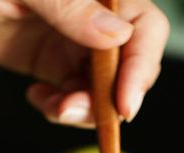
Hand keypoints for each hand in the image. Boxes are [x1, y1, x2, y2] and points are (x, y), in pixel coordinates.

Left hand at [0, 0, 168, 125]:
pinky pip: (73, 92)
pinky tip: (40, 100)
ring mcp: (70, 38)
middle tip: (78, 111)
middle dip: (113, 94)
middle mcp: (90, 12)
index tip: (123, 102)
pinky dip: (64, 107)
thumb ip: (68, 8)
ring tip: (55, 109)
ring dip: (87, 107)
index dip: (140, 64)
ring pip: (103, 84)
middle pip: (130, 61)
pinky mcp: (47, 60)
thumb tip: (117, 36)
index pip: (143, 26)